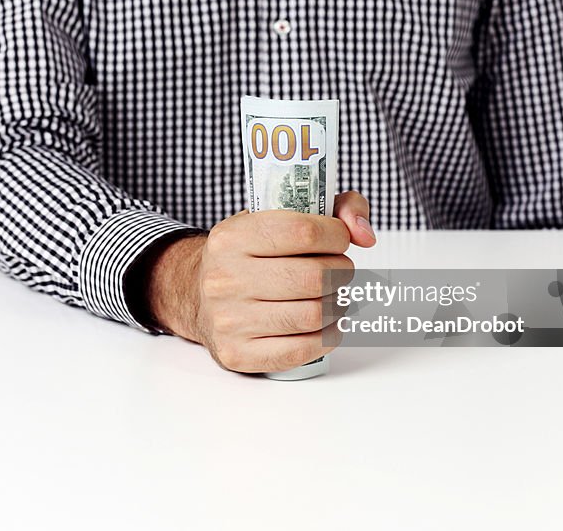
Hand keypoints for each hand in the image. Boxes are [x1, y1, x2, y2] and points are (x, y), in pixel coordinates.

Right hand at [147, 192, 375, 372]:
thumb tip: (364, 234)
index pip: (305, 232)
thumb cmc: (249, 255)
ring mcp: (229, 320)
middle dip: (341, 272)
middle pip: (315, 277)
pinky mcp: (239, 353)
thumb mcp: (276, 217)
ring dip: (338, 305)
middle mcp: (225, 278)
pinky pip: (303, 349)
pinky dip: (327, 336)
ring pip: (313, 315)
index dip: (337, 235)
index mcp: (232, 238)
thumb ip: (332, 208)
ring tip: (333, 296)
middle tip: (338, 270)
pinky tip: (325, 324)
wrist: (198, 295)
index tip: (339, 239)